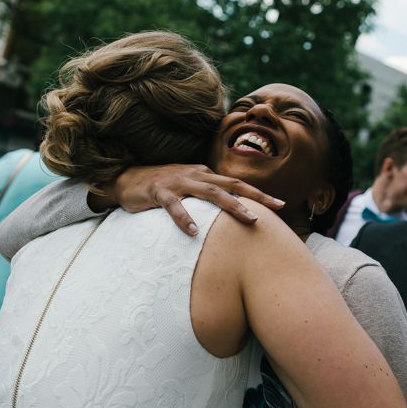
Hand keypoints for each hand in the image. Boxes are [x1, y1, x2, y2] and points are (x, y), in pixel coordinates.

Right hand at [92, 164, 284, 234]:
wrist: (125, 179)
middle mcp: (196, 175)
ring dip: (231, 205)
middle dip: (256, 195)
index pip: (236, 184)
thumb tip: (230, 213)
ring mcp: (178, 182)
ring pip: (210, 192)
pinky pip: (174, 205)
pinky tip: (192, 232)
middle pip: (231, 184)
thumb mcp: (188, 189)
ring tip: (249, 219)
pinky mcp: (159, 191)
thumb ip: (207, 197)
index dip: (258, 193)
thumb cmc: (161, 188)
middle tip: (276, 207)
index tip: (281, 204)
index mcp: (205, 175)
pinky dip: (184, 217)